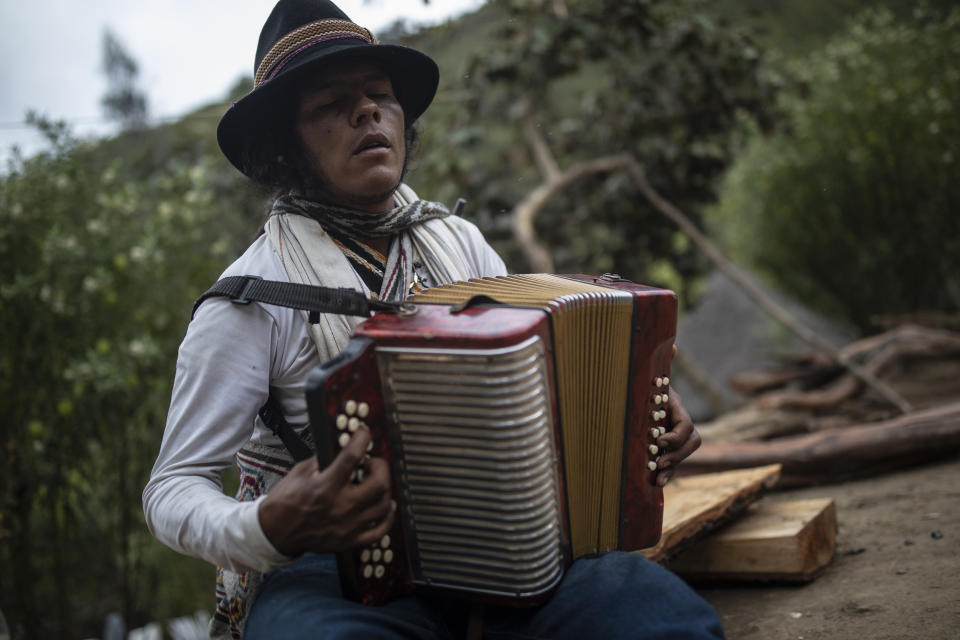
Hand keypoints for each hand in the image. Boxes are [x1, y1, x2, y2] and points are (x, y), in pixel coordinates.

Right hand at [257, 425, 395, 556]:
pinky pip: (379, 531)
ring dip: (385, 489)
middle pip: (379, 483)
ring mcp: (347, 526)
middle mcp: (340, 507)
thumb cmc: (284, 503)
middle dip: (380, 465)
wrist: (274, 533)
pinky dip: (387, 517)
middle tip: (372, 462)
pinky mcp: (349, 540)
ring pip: (383, 505)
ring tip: (377, 482)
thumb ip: (322, 461)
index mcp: (325, 487)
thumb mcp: (298, 473)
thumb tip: (341, 449)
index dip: (362, 439)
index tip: (364, 433)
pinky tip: (386, 506)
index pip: (352, 457)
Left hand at [654, 346, 700, 485]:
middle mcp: (679, 422)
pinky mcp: (667, 448)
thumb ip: (660, 364)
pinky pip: (674, 465)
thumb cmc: (641, 385)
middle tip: (659, 459)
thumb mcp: (647, 376)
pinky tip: (657, 484)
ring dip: (673, 466)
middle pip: (692, 442)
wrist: (636, 396)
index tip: (659, 440)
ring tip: (658, 473)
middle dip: (677, 453)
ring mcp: (675, 437)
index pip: (687, 424)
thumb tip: (673, 345)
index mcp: (675, 407)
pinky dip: (667, 475)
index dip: (677, 435)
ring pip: (684, 455)